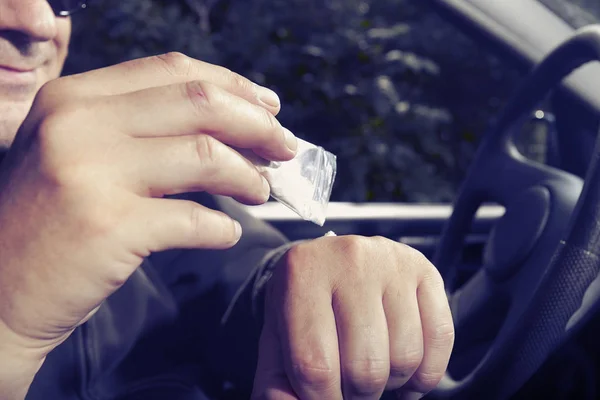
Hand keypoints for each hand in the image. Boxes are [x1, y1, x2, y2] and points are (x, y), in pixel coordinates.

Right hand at [0, 52, 296, 358]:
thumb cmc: (45, 223)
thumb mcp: (76, 155)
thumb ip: (141, 133)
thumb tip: (232, 127)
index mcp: (73, 98)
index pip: (173, 71)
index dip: (233, 86)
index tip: (267, 107)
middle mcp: (78, 124)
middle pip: (200, 103)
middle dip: (258, 125)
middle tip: (285, 148)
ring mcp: (90, 174)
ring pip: (206, 155)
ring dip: (249, 176)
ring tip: (261, 191)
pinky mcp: (108, 227)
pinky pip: (194, 219)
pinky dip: (221, 229)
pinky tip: (225, 234)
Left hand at [252, 235, 453, 398]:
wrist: (328, 263)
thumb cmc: (304, 305)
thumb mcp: (279, 338)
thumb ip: (279, 382)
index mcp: (302, 273)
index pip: (315, 365)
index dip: (322, 399)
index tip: (326, 397)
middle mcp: (349, 259)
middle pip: (365, 366)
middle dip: (358, 394)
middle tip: (349, 386)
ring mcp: (390, 261)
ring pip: (405, 357)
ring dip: (392, 383)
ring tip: (374, 371)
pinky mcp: (424, 269)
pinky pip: (440, 339)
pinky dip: (426, 372)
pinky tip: (406, 373)